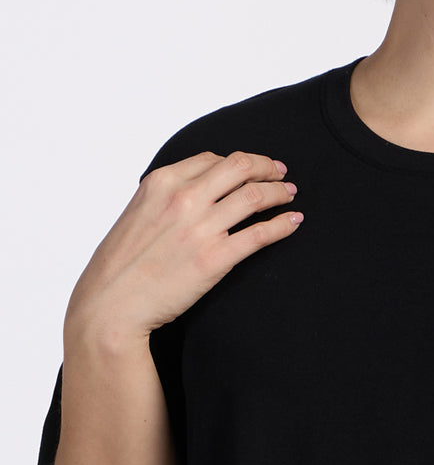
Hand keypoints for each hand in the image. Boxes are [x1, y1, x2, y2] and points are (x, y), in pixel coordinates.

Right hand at [65, 151, 302, 342]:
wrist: (109, 305)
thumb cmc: (120, 264)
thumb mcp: (137, 213)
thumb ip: (165, 196)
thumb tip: (197, 187)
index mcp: (162, 182)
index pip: (213, 159)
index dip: (240, 161)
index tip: (254, 167)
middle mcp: (184, 198)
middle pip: (241, 167)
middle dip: (267, 167)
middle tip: (280, 174)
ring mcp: (201, 228)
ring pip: (256, 196)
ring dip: (279, 192)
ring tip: (289, 195)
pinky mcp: (215, 258)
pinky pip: (261, 234)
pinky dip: (283, 224)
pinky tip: (293, 221)